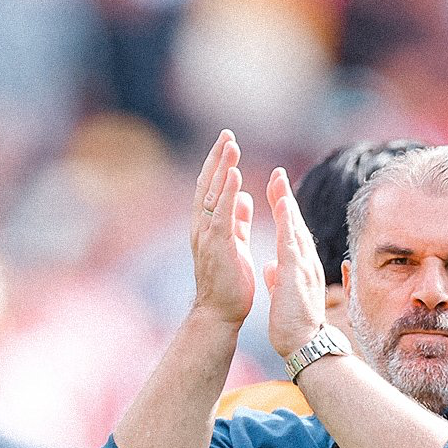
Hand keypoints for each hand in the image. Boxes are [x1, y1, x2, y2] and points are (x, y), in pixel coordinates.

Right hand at [190, 130, 255, 326]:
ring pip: (213, 195)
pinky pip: (223, 214)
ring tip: (231, 146)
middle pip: (208, 185)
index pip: (212, 189)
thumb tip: (245, 198)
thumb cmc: (229, 283)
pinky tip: (235, 174)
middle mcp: (203, 227)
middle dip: (218, 159)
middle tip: (227, 134)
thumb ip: (238, 220)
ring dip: (222, 169)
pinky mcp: (218, 246)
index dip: (218, 166)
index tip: (228, 144)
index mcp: (208, 227)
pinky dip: (228, 193)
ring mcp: (208, 236)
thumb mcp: (236, 244)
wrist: (220, 313)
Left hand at [264, 166, 327, 359]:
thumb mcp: (282, 296)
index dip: (284, 212)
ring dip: (286, 202)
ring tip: (278, 180)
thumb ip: (278, 279)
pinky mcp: (297, 273)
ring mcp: (303, 267)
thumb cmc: (294, 326)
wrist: (303, 345)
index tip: (275, 193)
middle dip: (285, 197)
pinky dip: (287, 221)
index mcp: (300, 268)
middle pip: (295, 224)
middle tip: (277, 173)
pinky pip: (292, 241)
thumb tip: (270, 268)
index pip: (291, 234)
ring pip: (295, 228)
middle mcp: (306, 263)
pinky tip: (283, 204)